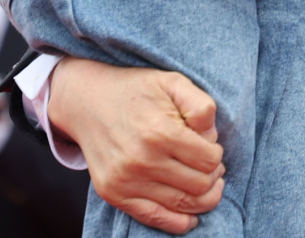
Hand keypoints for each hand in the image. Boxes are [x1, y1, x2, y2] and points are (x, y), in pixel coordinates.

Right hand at [50, 59, 223, 234]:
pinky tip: (192, 215)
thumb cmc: (136, 91)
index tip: (210, 147)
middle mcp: (142, 161)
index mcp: (161, 132)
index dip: (216, 154)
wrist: (88, 101)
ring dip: (203, 198)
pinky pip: (154, 218)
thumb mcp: (174, 82)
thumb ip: (201, 105)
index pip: (209, 160)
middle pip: (199, 185)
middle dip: (213, 176)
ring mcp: (126, 181)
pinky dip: (179, 222)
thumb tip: (211, 138)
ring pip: (182, 205)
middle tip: (210, 166)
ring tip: (206, 185)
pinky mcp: (114, 194)